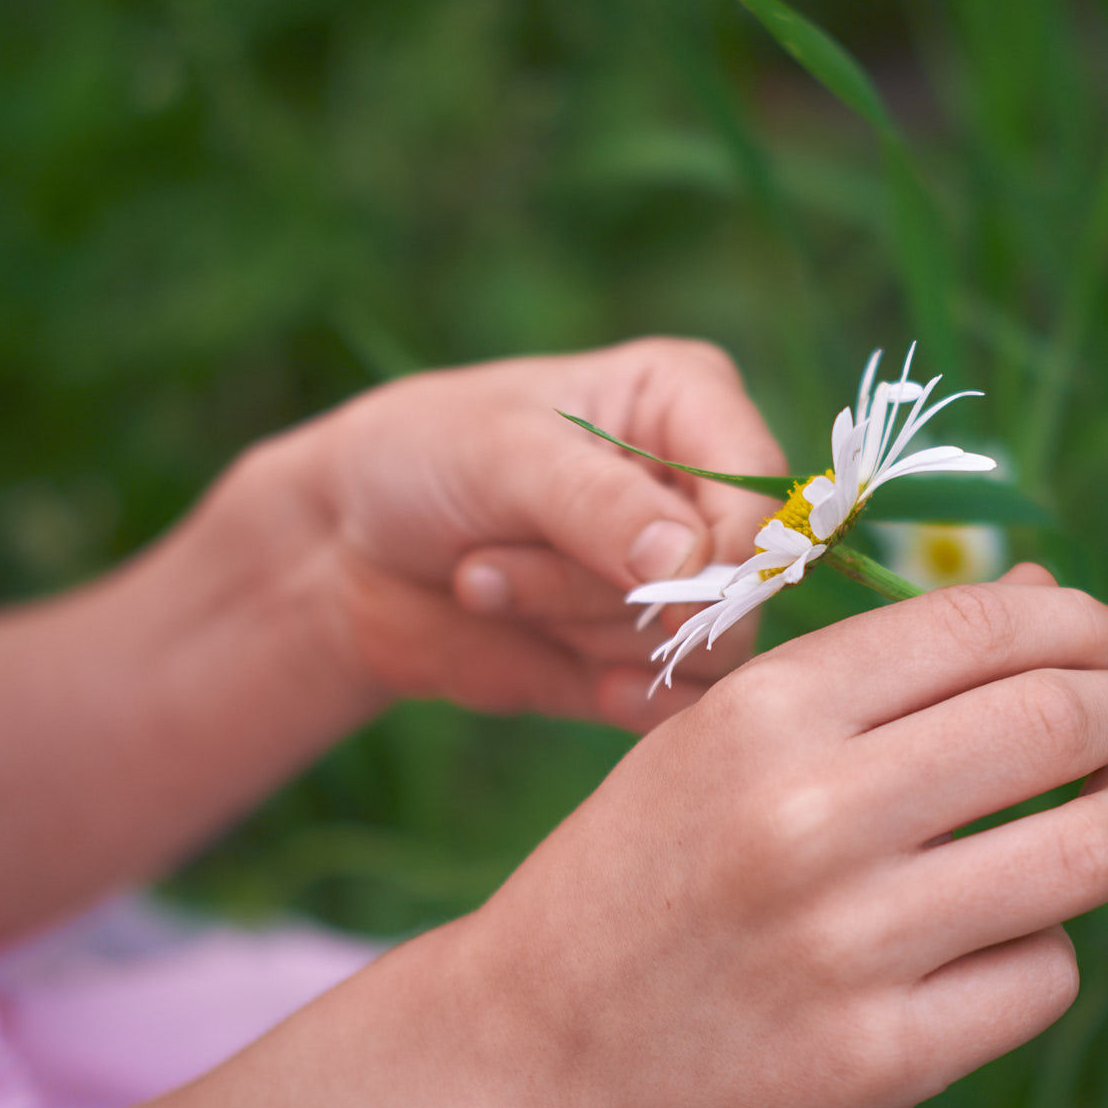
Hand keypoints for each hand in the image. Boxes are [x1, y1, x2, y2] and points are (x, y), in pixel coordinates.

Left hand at [299, 338, 788, 729]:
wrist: (345, 553)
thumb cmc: (424, 457)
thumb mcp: (502, 456)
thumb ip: (602, 506)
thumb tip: (697, 565)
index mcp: (690, 406)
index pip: (762, 492)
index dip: (729, 551)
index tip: (654, 583)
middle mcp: (703, 495)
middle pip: (735, 584)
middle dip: (611, 593)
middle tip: (493, 563)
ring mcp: (679, 583)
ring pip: (698, 645)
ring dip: (578, 628)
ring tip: (485, 582)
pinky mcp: (648, 658)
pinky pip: (685, 700)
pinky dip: (633, 699)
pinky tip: (579, 683)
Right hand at [463, 565, 1107, 1107]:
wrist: (547, 1033)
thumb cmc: (656, 857)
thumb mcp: (729, 728)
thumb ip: (884, 664)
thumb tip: (1051, 601)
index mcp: (767, 714)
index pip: (981, 626)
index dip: (1078, 621)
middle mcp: (811, 819)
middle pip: (1060, 723)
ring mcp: (849, 948)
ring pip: (1089, 852)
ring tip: (1095, 819)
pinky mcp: (881, 1061)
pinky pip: (1046, 976)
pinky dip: (1042, 947)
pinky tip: (990, 938)